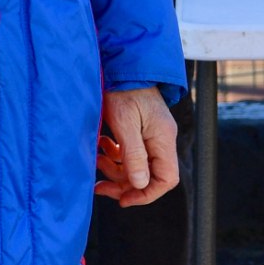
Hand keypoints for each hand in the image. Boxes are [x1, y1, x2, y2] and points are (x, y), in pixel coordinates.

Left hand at [94, 85, 179, 207]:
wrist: (124, 64)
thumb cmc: (124, 90)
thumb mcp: (125, 123)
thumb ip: (133, 154)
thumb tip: (140, 184)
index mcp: (163, 139)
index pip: (166, 179)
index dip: (146, 194)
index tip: (123, 199)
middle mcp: (161, 138)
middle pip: (149, 175)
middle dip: (124, 184)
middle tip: (100, 186)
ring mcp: (152, 134)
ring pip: (138, 165)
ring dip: (116, 168)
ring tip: (97, 158)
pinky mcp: (141, 128)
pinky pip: (132, 152)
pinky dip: (116, 155)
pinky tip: (103, 145)